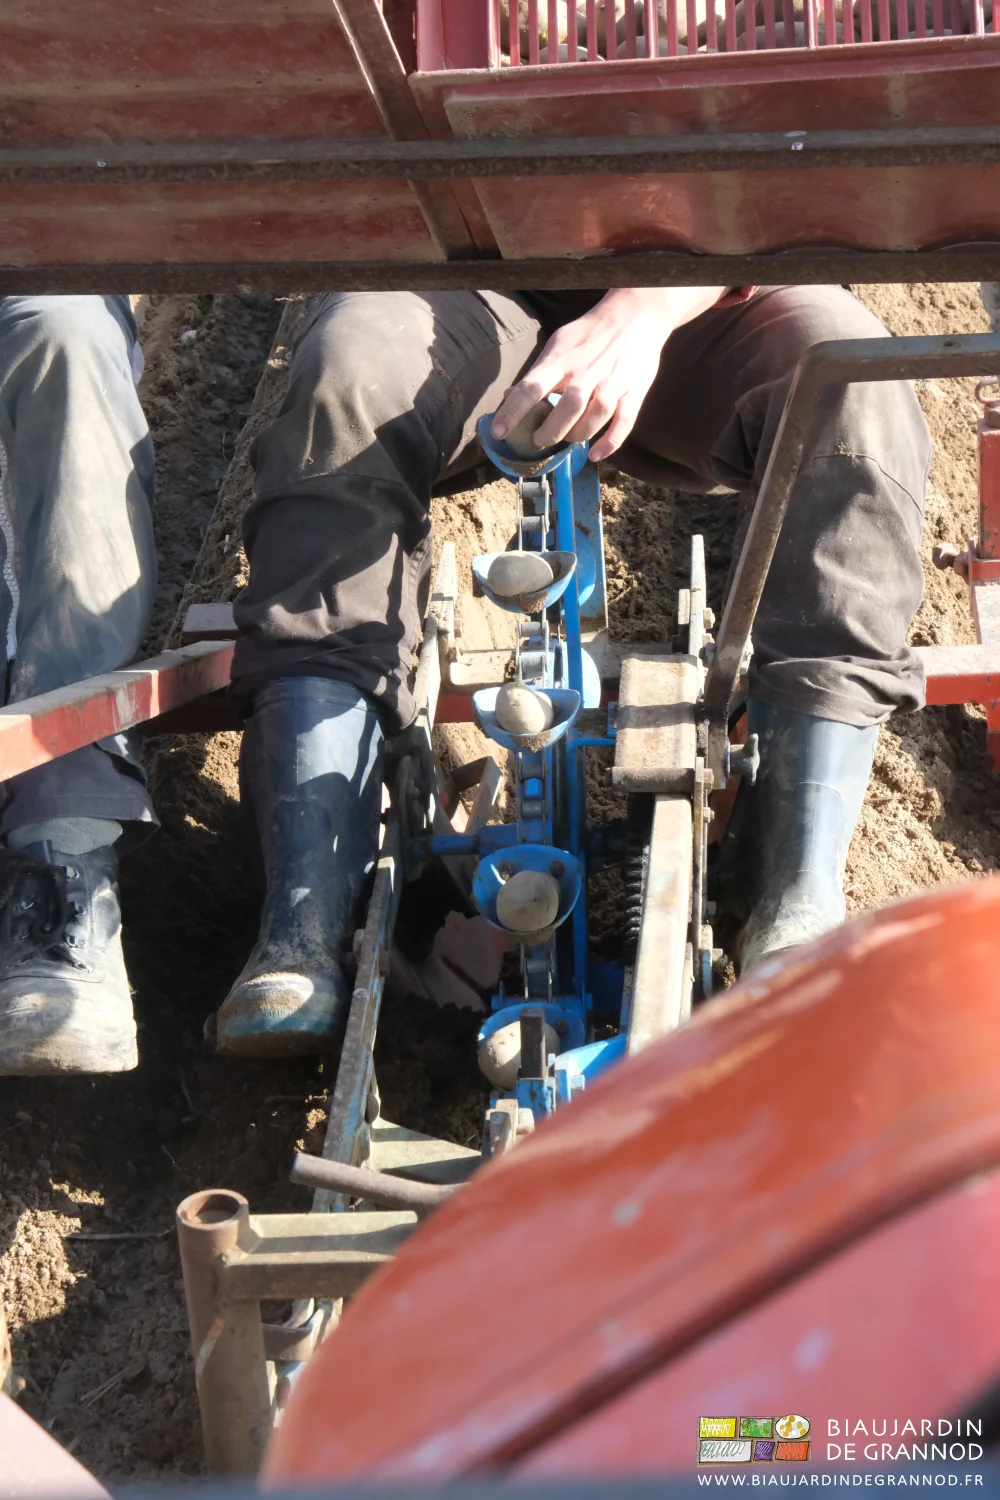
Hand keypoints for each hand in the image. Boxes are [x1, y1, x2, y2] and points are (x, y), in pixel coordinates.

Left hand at [491, 286, 724, 461]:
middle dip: (549, 432)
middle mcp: (586, 372)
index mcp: (561, 360)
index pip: (530, 388)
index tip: (497, 432)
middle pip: (566, 408)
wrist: (637, 313)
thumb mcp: (560, 342)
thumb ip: (540, 370)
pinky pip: (623, 423)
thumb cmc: (590, 333)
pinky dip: (610, 443)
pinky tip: (596, 455)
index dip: (512, 412)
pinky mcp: (634, 392)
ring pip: (594, 418)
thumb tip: (511, 395)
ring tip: (567, 439)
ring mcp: (612, 383)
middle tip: (539, 439)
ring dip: (577, 436)